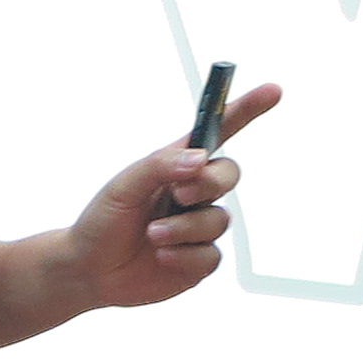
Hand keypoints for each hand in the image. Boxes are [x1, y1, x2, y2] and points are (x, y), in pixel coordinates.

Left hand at [68, 83, 284, 309]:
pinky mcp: (199, 259)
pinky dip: (185, 255)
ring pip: (219, 219)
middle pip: (228, 175)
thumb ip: (160, 165)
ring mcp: (198, 226)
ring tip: (153, 235)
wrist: (90, 272)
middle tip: (178, 195)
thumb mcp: (124, 185)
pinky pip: (211, 255)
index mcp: (176, 164)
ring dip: (184, 227)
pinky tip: (161, 257)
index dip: (246, 109)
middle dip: (209, 183)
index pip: (218, 132)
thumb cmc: (102, 221)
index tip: (272, 91)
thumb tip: (200, 159)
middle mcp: (193, 192)